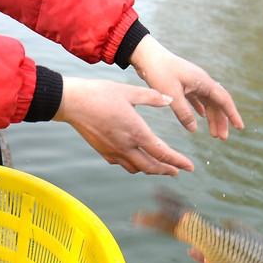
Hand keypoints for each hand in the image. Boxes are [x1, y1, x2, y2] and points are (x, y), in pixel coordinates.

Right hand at [53, 76, 193, 175]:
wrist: (72, 103)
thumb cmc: (100, 94)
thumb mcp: (130, 92)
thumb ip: (152, 97)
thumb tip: (170, 100)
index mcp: (136, 132)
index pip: (162, 153)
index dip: (178, 162)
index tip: (190, 167)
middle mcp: (126, 147)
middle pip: (151, 167)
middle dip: (167, 170)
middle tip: (178, 171)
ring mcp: (113, 152)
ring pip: (137, 169)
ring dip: (151, 169)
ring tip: (160, 166)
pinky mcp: (104, 152)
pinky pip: (123, 164)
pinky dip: (134, 165)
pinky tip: (136, 159)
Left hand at [129, 35, 243, 138]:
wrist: (146, 55)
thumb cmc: (158, 72)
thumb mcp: (171, 95)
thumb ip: (183, 113)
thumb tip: (194, 130)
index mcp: (203, 82)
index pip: (224, 100)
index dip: (232, 114)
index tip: (240, 128)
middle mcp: (201, 81)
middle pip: (217, 103)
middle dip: (222, 121)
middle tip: (222, 138)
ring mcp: (193, 82)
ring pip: (208, 102)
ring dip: (212, 118)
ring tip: (213, 134)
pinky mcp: (184, 83)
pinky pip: (198, 98)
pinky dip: (201, 109)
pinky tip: (201, 118)